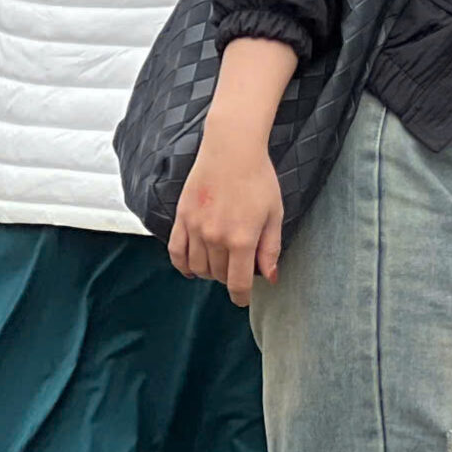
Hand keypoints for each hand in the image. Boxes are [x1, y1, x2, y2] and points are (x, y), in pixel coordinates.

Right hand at [169, 121, 283, 305]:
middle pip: (217, 274)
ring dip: (208, 272)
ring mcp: (195, 229)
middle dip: (228, 277)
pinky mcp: (181, 219)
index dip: (241, 296)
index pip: (238, 282)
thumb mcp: (275, 213)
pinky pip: (176, 253)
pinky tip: (191, 269)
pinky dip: (183, 265)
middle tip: (238, 269)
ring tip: (220, 265)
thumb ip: (270, 248)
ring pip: (197, 267)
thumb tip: (270, 277)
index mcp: (242, 239)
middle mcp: (215, 238)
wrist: (231, 151)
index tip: (243, 300)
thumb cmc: (259, 180)